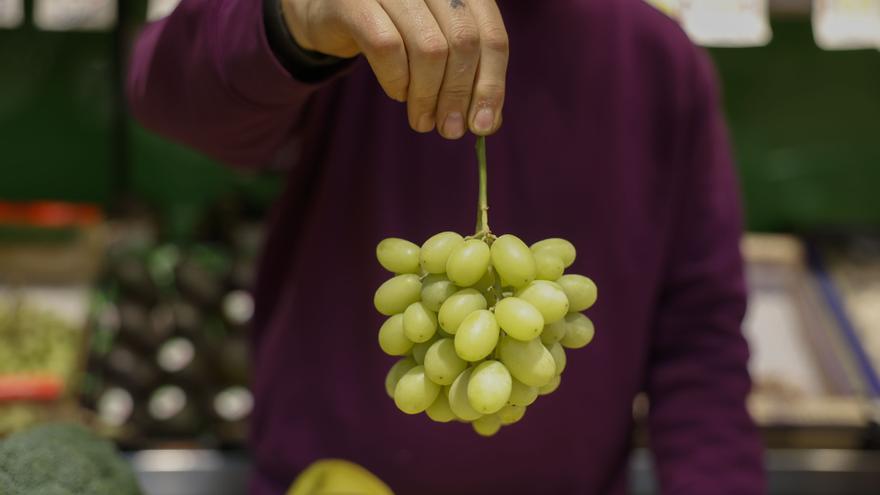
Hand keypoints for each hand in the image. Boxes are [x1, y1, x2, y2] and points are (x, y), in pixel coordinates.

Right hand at [282, 0, 508, 138]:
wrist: (328, 9)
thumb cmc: (392, 31)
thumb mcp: (435, 51)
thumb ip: (466, 78)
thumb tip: (488, 122)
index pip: (491, 35)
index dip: (491, 84)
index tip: (483, 125)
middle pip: (463, 43)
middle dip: (458, 95)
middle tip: (449, 130)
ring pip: (429, 48)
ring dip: (428, 95)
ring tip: (422, 119)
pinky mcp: (355, 1)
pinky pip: (387, 48)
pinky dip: (397, 81)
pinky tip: (398, 93)